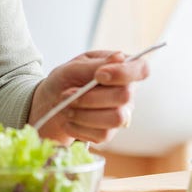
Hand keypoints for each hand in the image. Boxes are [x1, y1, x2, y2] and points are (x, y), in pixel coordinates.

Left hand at [30, 50, 150, 143]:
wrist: (50, 103)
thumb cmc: (66, 80)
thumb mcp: (74, 66)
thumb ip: (95, 64)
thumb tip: (119, 57)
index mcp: (122, 69)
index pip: (141, 69)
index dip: (124, 73)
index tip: (99, 75)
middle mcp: (127, 93)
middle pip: (124, 96)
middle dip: (91, 97)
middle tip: (67, 94)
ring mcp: (121, 115)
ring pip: (115, 119)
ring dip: (84, 113)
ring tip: (66, 107)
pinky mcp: (108, 133)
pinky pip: (102, 134)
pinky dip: (78, 127)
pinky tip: (69, 120)